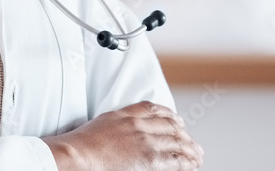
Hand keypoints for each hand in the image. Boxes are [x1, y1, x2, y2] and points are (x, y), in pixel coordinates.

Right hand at [43, 101, 202, 169]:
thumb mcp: (102, 123)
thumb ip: (117, 123)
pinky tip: (191, 165)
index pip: (154, 109)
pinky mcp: (149, 159)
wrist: (77, 154)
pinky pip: (175, 160)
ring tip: (197, 156)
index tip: (178, 120)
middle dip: (185, 135)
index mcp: (126, 114)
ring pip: (176, 142)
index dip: (169, 114)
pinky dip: (186, 162)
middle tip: (193, 144)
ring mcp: (145, 141)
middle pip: (170, 126)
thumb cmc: (82, 144)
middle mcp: (139, 125)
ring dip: (190, 149)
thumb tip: (123, 129)